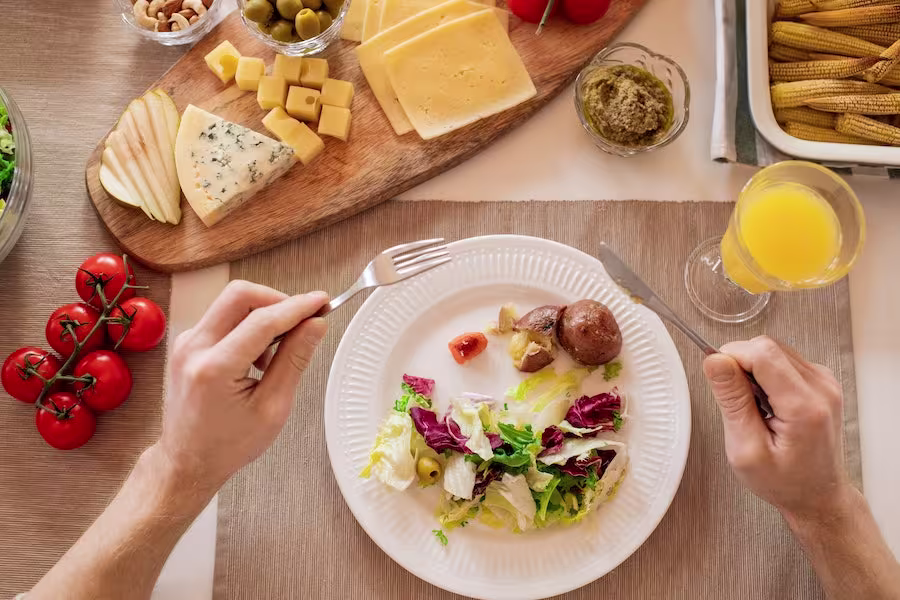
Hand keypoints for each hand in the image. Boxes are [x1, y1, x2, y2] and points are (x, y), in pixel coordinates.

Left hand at [154, 281, 328, 492]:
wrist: (188, 461)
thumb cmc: (228, 444)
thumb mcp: (272, 407)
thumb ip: (293, 360)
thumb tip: (315, 325)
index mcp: (215, 368)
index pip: (262, 320)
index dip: (297, 307)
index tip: (322, 302)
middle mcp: (194, 348)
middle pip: (240, 295)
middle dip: (277, 300)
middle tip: (302, 319)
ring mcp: (187, 342)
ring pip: (232, 303)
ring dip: (263, 315)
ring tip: (275, 354)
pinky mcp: (189, 343)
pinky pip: (224, 317)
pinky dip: (248, 325)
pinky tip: (258, 357)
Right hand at [702, 336, 851, 523]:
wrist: (818, 495)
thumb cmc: (785, 482)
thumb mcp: (746, 449)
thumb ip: (732, 401)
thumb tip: (714, 361)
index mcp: (804, 406)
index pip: (762, 353)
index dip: (731, 358)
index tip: (719, 380)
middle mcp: (821, 388)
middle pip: (767, 347)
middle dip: (741, 365)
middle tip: (737, 402)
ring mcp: (825, 382)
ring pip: (774, 350)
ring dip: (753, 370)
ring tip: (754, 406)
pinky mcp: (821, 380)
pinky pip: (783, 359)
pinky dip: (766, 374)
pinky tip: (766, 403)